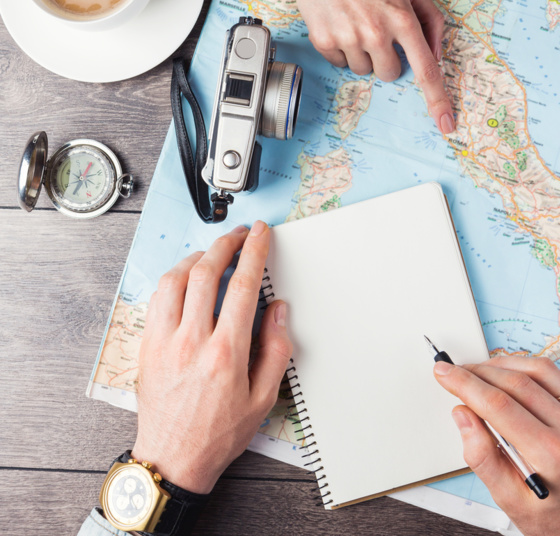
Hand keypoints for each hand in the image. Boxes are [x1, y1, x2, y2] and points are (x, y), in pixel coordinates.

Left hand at [132, 221, 291, 493]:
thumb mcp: (264, 398)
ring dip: (197, 256)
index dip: (255, 251)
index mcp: (226, 352)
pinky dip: (174, 277)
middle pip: (207, 271)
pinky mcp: (147, 345)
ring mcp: (165, 341)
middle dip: (227, 243)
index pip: (244, 285)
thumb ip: (276, 349)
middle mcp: (192, 340)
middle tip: (240, 234)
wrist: (172, 460)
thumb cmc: (218, 433)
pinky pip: (157, 297)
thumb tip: (277, 310)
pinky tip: (186, 277)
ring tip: (213, 252)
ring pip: (176, 278)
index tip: (261, 234)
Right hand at [254, 0, 454, 134]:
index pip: (426, 69)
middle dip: (387, 60)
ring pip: (363, 71)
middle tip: (378, 32)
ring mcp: (348, 38)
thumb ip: (431, 19)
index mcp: (402, 18)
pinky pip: (340, 64)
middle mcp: (376, 32)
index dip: (438, 99)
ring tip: (356, 23)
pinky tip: (340, 24)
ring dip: (363, 54)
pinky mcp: (323, 41)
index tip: (446, 124)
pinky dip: (342, 50)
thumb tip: (435, 55)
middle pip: (390, 74)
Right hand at [434, 357, 559, 535]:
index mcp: (552, 456)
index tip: (443, 373)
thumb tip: (462, 415)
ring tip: (475, 372)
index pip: (498, 405)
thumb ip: (482, 458)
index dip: (465, 384)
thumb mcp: (511, 503)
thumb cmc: (558, 524)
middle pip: (515, 383)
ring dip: (500, 365)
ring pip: (536, 370)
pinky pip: (554, 376)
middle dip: (476, 372)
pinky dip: (525, 367)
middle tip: (452, 372)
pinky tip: (506, 373)